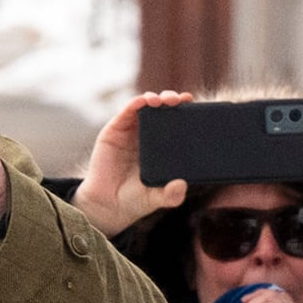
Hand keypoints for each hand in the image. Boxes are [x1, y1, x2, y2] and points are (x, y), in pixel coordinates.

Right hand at [79, 91, 185, 232]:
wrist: (107, 204)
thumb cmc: (135, 200)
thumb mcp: (156, 198)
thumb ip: (170, 195)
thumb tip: (182, 185)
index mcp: (162, 147)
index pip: (176, 122)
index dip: (185, 111)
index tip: (195, 105)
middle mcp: (148, 135)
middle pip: (162, 109)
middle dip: (172, 99)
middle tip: (180, 100)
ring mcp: (131, 131)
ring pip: (145, 106)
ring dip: (155, 98)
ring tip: (162, 100)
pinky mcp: (114, 130)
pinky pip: (126, 112)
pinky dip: (135, 103)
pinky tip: (143, 101)